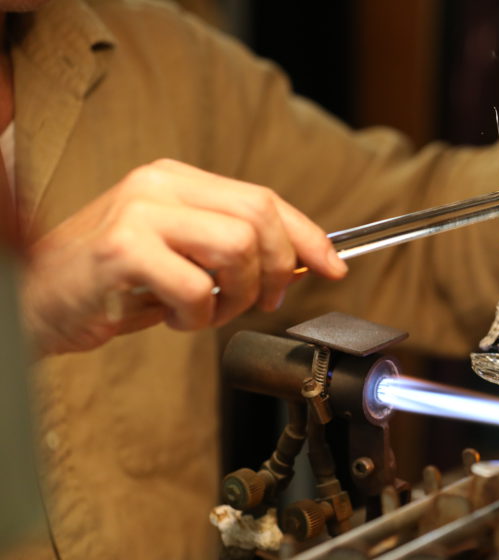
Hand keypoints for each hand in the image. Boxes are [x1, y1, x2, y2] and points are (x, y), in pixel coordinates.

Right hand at [20, 159, 346, 354]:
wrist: (40, 298)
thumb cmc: (116, 282)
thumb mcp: (181, 253)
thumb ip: (232, 247)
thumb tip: (303, 262)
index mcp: (178, 179)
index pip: (265, 199)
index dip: (310, 236)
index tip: (336, 267)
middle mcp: (160, 185)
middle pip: (260, 218)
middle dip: (279, 269)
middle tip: (262, 301)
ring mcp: (140, 213)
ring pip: (237, 248)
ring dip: (238, 296)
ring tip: (208, 310)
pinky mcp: (123, 250)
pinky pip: (198, 287)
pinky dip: (199, 316)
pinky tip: (175, 317)